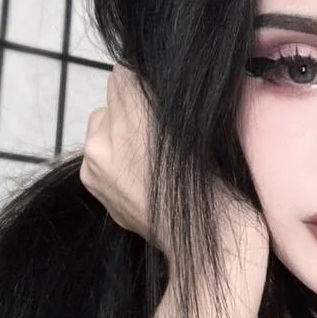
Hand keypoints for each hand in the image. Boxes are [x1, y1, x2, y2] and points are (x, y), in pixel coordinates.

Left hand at [80, 65, 268, 283]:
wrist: (209, 247)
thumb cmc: (224, 184)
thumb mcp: (209, 125)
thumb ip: (174, 96)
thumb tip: (158, 77)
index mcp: (141, 114)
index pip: (129, 70)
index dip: (151, 80)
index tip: (171, 98)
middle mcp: (110, 133)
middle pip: (115, 92)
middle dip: (137, 103)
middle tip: (166, 128)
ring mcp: (95, 160)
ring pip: (104, 120)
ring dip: (123, 126)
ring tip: (152, 153)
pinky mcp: (92, 181)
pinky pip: (98, 149)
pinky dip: (116, 153)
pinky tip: (141, 172)